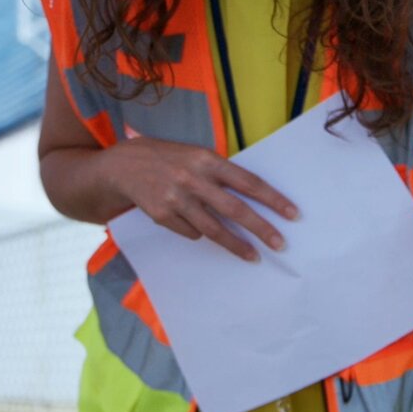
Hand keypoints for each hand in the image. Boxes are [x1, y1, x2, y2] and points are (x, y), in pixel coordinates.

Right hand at [103, 137, 298, 261]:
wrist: (121, 166)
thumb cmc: (166, 159)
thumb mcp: (194, 155)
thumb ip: (219, 172)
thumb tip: (252, 196)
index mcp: (206, 159)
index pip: (248, 181)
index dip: (272, 199)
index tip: (292, 214)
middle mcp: (193, 178)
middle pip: (235, 209)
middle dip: (261, 229)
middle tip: (280, 244)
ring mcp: (176, 198)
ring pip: (214, 229)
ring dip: (236, 245)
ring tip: (253, 256)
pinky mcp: (162, 215)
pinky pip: (191, 232)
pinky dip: (199, 234)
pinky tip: (199, 229)